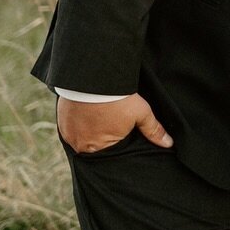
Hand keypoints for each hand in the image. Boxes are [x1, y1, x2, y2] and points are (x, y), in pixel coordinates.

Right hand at [57, 93, 173, 152]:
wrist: (94, 76)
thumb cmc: (118, 97)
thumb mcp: (140, 113)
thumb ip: (153, 130)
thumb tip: (168, 144)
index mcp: (98, 149)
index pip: (108, 153)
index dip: (115, 144)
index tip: (118, 135)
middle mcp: (80, 145)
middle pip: (92, 146)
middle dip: (100, 139)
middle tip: (108, 126)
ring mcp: (68, 132)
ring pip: (80, 136)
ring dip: (87, 130)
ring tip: (97, 119)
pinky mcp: (61, 119)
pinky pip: (69, 126)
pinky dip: (77, 122)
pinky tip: (86, 114)